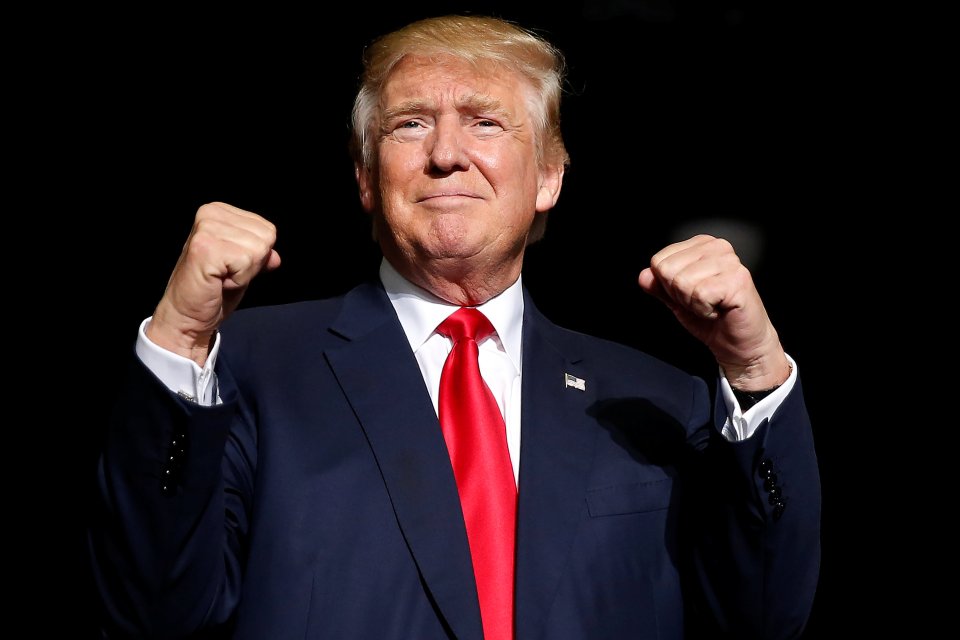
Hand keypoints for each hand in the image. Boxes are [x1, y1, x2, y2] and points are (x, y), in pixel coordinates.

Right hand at [146, 202, 280, 365]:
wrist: (186, 317)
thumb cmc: (212, 292)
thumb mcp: (242, 268)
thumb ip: (259, 256)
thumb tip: (275, 257)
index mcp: (218, 211)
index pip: (267, 229)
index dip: (256, 256)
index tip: (230, 266)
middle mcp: (210, 213)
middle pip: (266, 237)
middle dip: (252, 263)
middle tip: (225, 274)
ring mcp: (206, 228)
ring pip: (258, 249)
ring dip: (244, 272)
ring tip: (220, 277)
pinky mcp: (205, 246)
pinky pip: (246, 261)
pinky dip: (238, 279)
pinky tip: (218, 281)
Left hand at [638, 235, 790, 390]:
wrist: (739, 344)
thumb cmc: (712, 320)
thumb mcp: (676, 300)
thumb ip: (659, 287)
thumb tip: (643, 276)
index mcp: (701, 245)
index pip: (659, 261)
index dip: (668, 287)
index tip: (691, 295)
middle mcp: (717, 247)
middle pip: (668, 270)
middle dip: (679, 295)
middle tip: (703, 303)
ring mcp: (730, 261)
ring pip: (682, 282)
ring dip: (693, 304)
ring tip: (713, 306)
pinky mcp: (738, 279)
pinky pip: (700, 294)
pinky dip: (704, 310)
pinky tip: (719, 310)